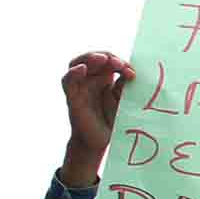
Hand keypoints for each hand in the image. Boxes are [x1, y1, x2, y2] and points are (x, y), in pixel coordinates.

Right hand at [60, 50, 134, 186]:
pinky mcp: (72, 97)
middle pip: (93, 58)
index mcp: (105, 78)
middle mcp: (90, 80)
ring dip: (90, 58)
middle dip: (107, 57)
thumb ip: (124, 87)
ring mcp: (80, 87)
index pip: (109, 61)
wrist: (100, 142)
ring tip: (103, 59)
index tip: (132, 73)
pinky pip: (67, 81)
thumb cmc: (113, 121)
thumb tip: (129, 72)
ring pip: (77, 63)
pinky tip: (82, 69)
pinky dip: (73, 72)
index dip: (120, 62)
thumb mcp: (123, 101)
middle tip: (119, 64)